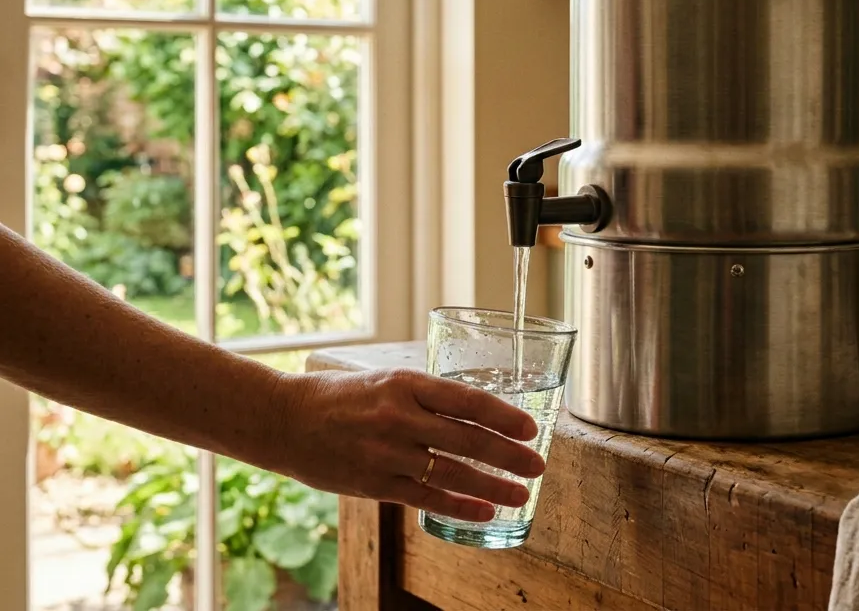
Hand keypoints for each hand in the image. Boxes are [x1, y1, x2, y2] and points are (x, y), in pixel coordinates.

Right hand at [267, 368, 546, 521]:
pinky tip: (485, 512)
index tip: (531, 428)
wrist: (284, 419)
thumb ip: (425, 397)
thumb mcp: (385, 381)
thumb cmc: (339, 396)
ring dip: (493, 486)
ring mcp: (387, 452)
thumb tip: (472, 414)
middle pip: (469, 438)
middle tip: (539, 466)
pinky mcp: (374, 483)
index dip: (505, 416)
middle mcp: (400, 417)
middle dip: (510, 455)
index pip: (468, 401)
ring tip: (522, 495)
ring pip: (453, 472)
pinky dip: (460, 506)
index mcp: (406, 383)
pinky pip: (426, 497)